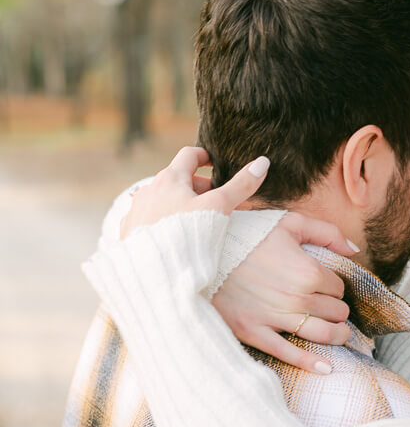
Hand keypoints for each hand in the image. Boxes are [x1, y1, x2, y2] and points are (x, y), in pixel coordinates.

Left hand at [121, 146, 265, 236]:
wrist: (157, 272)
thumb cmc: (188, 235)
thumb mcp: (219, 207)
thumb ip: (240, 186)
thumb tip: (263, 163)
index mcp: (170, 178)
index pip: (189, 155)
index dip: (204, 157)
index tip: (214, 164)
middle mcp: (149, 190)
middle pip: (176, 179)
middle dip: (196, 187)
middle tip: (214, 202)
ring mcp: (136, 210)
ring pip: (161, 199)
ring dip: (178, 204)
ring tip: (193, 222)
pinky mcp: (129, 231)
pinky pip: (147, 218)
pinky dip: (161, 220)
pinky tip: (170, 236)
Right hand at [213, 214, 358, 371]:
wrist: (200, 252)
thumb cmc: (247, 235)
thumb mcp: (288, 223)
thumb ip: (327, 233)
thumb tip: (354, 250)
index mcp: (308, 271)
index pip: (338, 288)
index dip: (334, 287)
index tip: (324, 287)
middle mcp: (297, 298)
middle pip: (335, 313)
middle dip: (336, 311)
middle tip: (330, 309)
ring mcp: (275, 317)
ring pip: (322, 335)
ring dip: (337, 336)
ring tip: (338, 335)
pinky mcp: (253, 331)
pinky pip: (289, 353)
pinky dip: (311, 363)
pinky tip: (326, 368)